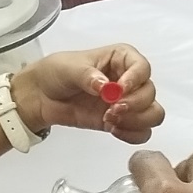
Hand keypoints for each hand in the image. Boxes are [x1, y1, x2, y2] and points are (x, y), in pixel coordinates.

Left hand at [15, 45, 163, 143]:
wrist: (39, 96)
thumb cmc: (55, 73)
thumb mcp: (69, 68)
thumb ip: (88, 76)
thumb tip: (104, 86)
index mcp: (121, 59)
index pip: (142, 67)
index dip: (135, 80)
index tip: (119, 90)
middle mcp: (129, 80)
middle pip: (149, 93)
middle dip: (134, 104)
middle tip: (111, 109)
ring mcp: (126, 102)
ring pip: (152, 113)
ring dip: (136, 120)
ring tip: (110, 120)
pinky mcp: (120, 122)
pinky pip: (141, 131)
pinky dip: (133, 134)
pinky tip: (114, 130)